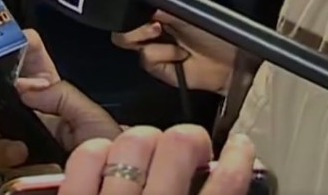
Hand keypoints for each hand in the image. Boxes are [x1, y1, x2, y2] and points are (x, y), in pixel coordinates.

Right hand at [0, 29, 122, 171]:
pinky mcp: (10, 169)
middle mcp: (28, 122)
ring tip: (9, 134)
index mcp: (50, 102)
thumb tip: (22, 83)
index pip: (25, 73)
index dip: (13, 56)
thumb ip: (61, 94)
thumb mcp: (92, 115)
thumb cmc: (110, 153)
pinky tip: (17, 155)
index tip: (4, 45)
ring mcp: (16, 145)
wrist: (107, 185)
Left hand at [60, 125, 257, 194]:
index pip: (226, 186)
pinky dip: (98, 152)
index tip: (240, 149)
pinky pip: (87, 155)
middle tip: (189, 151)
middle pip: (179, 146)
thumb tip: (224, 179)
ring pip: (133, 142)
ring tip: (146, 156)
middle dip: (188, 140)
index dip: (239, 160)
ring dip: (144, 142)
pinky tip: (106, 161)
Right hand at [111, 11, 235, 94]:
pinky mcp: (157, 69)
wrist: (229, 61)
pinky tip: (181, 57)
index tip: (147, 12)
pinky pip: (147, 59)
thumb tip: (141, 3)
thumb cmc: (215, 33)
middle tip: (157, 27)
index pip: (132, 10)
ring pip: (130, 43)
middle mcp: (151, 31)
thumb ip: (160, 6)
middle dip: (136, 28)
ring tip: (177, 44)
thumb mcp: (186, 13)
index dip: (132, 11)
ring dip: (154, 42)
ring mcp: (153, 50)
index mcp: (158, 13)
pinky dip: (165, 56)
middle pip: (123, 29)